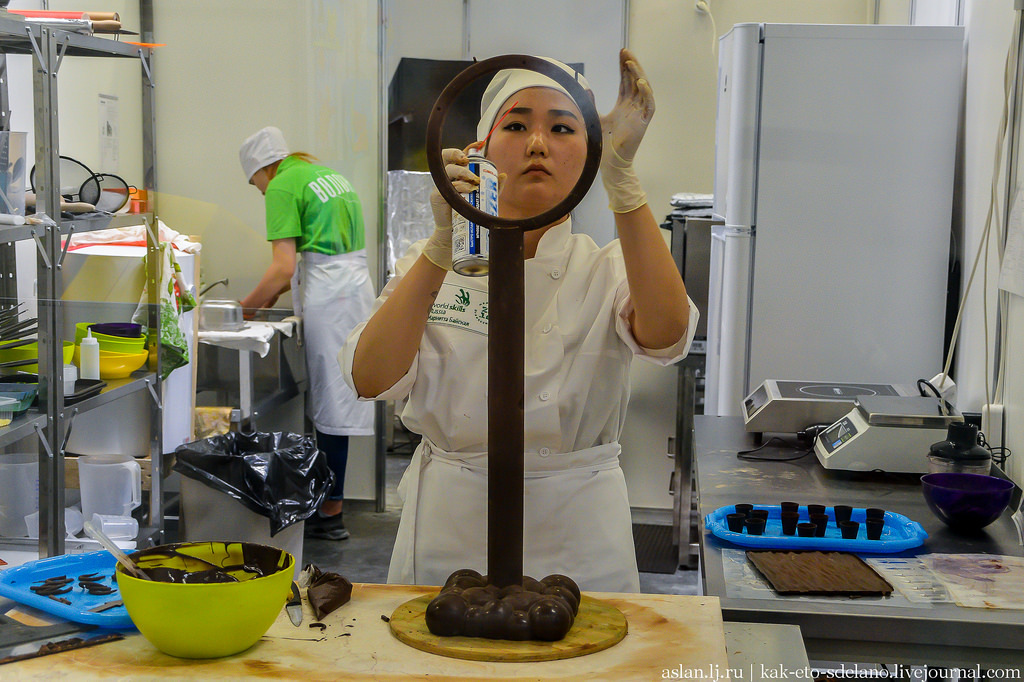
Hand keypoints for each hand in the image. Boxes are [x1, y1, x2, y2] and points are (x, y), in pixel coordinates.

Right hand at [423, 144, 482, 269]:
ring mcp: (441, 186)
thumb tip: (504, 175)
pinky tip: (468, 190)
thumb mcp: (484, 197)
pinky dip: (458, 186)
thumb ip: (493, 187)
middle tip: (468, 161)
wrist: (456, 233)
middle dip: (458, 155)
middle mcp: (447, 177)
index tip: (479, 144)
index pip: (458, 155)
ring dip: (462, 173)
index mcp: (457, 173)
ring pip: (448, 171)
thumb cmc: (470, 213)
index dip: (467, 147)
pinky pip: (446, 187)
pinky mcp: (437, 196)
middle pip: (448, 158)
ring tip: (473, 181)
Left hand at [600, 49, 653, 213]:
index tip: (621, 53)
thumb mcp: (594, 118)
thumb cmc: (603, 144)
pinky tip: (639, 82)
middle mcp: (633, 107)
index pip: (626, 81)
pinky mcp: (643, 122)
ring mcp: (639, 114)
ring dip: (638, 75)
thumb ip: (590, 104)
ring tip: (630, 63)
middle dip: (631, 65)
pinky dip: (646, 93)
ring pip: (643, 89)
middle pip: (635, 81)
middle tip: (625, 51)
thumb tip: (582, 91)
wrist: (609, 162)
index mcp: (624, 105)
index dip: (625, 67)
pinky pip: (649, 104)